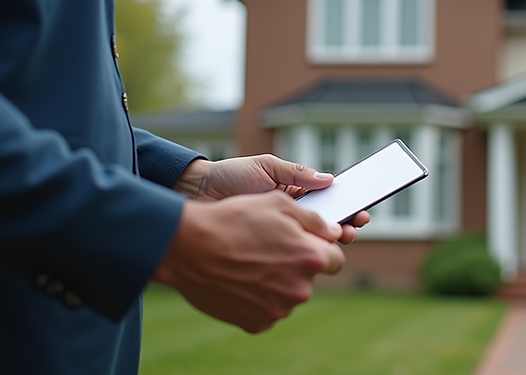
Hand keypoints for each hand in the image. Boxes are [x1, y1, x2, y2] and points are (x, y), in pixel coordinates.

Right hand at [154, 192, 343, 332]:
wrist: (189, 247)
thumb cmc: (234, 219)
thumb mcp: (279, 204)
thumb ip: (314, 220)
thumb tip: (335, 232)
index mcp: (310, 258)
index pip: (336, 260)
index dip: (321, 250)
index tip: (306, 245)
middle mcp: (299, 288)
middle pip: (310, 278)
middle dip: (297, 266)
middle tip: (270, 251)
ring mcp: (278, 309)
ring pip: (289, 295)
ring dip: (278, 282)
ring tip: (250, 263)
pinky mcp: (256, 323)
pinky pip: (268, 310)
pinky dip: (259, 299)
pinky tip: (241, 280)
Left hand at [174, 154, 369, 243]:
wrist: (197, 194)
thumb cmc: (231, 176)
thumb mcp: (267, 167)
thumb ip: (297, 173)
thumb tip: (329, 179)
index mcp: (296, 193)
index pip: (330, 201)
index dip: (349, 205)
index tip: (362, 208)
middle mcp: (292, 214)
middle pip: (328, 223)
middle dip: (347, 224)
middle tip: (356, 225)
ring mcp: (280, 232)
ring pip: (313, 240)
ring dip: (331, 240)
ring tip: (342, 237)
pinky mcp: (267, 248)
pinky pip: (290, 252)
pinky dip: (305, 253)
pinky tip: (314, 252)